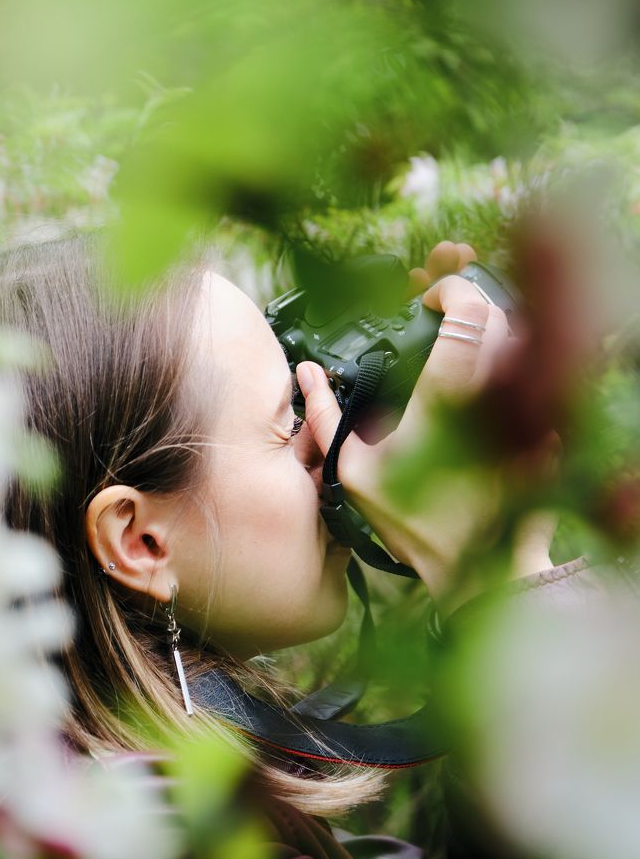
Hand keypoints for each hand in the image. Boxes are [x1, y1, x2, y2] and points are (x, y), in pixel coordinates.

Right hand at [297, 241, 553, 612]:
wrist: (480, 570)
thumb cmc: (416, 525)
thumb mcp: (355, 473)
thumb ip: (328, 418)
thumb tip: (308, 374)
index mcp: (448, 395)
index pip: (469, 310)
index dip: (451, 288)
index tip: (428, 297)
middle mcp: (497, 393)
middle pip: (503, 315)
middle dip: (473, 302)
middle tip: (443, 315)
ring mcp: (529, 410)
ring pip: (527, 340)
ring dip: (496, 330)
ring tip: (463, 344)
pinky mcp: (550, 430)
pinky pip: (540, 376)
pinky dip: (517, 363)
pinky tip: (489, 380)